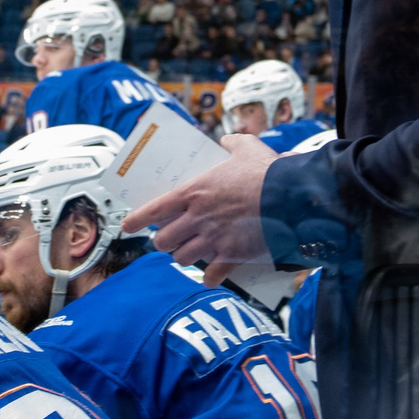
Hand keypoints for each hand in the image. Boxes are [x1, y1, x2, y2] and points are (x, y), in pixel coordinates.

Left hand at [128, 133, 273, 286]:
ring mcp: (214, 238)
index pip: (155, 209)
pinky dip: (210, 277)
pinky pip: (213, 274)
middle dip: (164, 242)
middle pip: (164, 240)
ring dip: (183, 258)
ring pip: (183, 258)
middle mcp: (198, 218)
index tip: (128, 226)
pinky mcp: (233, 254)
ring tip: (187, 254)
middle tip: (168, 240)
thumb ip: (232, 143)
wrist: (290, 196)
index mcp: (195, 192)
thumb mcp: (247, 147)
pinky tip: (210, 277)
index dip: (137, 220)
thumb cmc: (266, 171)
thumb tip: (226, 140)